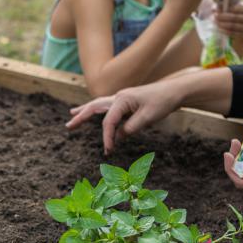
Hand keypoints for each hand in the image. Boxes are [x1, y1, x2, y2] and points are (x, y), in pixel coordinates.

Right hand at [67, 80, 182, 154]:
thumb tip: (117, 137)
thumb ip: (130, 128)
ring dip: (85, 111)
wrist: (174, 91)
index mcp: (122, 99)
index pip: (108, 122)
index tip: (109, 151)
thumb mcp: (147, 118)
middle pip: (94, 107)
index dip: (107, 137)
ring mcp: (121, 98)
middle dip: (81, 117)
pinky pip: (106, 108)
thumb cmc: (162, 102)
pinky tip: (92, 115)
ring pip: (98, 105)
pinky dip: (96, 112)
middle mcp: (118, 97)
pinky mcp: (125, 102)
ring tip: (72, 116)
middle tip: (68, 126)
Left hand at [215, 2, 242, 36]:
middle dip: (223, 17)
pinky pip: (232, 33)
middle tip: (215, 16)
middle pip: (235, 18)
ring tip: (216, 22)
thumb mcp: (235, 9)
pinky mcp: (242, 35)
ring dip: (222, 24)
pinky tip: (219, 29)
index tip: (220, 10)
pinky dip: (224, 31)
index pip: (238, 9)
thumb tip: (214, 9)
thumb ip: (226, 8)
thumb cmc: (239, 13)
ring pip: (233, 26)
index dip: (229, 9)